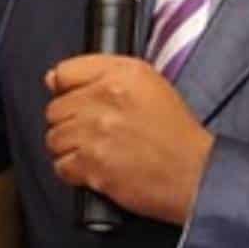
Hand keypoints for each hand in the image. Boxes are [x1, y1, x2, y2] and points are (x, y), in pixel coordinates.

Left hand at [44, 55, 214, 224]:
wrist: (196, 173)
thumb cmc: (175, 133)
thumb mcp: (147, 85)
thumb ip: (98, 74)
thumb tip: (52, 79)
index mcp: (121, 75)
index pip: (64, 73)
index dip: (67, 90)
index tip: (80, 102)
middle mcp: (106, 99)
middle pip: (54, 109)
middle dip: (70, 124)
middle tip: (95, 134)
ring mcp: (96, 132)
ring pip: (54, 139)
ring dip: (71, 149)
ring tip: (98, 152)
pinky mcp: (92, 163)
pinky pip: (61, 166)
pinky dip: (75, 172)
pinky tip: (96, 169)